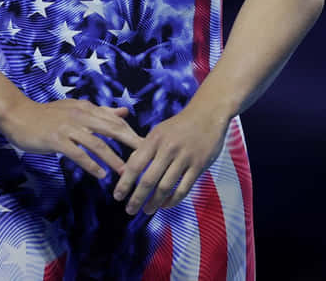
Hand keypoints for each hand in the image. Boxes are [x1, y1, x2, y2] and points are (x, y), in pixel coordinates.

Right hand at [1, 97, 145, 179]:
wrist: (19, 115)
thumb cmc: (48, 115)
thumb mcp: (76, 108)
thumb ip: (101, 112)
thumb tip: (124, 111)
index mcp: (87, 108)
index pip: (115, 120)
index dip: (131, 133)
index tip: (146, 145)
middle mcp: (81, 115)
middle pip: (112, 129)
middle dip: (130, 143)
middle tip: (146, 158)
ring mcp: (69, 127)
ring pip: (97, 143)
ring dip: (113, 159)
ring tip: (125, 172)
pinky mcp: (57, 139)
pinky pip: (78, 153)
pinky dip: (91, 165)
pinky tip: (100, 175)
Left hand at [113, 102, 229, 214]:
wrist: (208, 114)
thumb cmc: (179, 125)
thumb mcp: (158, 131)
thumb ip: (144, 149)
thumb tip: (127, 169)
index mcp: (155, 139)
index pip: (135, 165)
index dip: (125, 183)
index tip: (118, 196)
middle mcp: (169, 148)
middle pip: (149, 180)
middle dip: (137, 199)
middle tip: (130, 210)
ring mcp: (185, 157)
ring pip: (165, 187)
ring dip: (154, 203)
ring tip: (147, 210)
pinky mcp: (199, 165)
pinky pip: (183, 189)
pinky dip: (172, 201)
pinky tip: (165, 204)